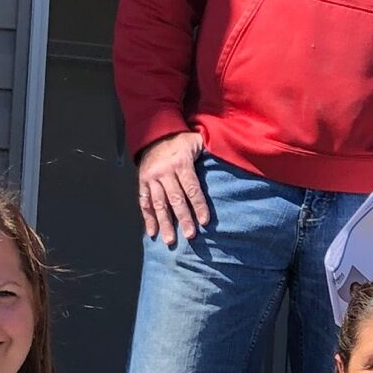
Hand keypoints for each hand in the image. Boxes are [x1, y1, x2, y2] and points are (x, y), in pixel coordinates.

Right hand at [136, 130, 208, 244]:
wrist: (155, 132)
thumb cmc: (182, 139)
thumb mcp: (197, 140)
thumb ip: (209, 150)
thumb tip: (230, 158)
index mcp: (181, 162)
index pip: (192, 188)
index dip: (199, 205)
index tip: (205, 222)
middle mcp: (164, 171)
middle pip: (175, 199)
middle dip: (183, 219)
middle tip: (190, 236)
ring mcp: (151, 178)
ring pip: (158, 204)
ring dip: (164, 223)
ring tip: (170, 241)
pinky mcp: (142, 182)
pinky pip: (144, 202)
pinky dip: (148, 218)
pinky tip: (152, 233)